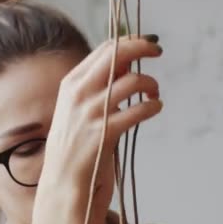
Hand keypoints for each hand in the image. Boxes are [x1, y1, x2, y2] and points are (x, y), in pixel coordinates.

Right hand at [30, 35, 162, 223]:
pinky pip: (137, 110)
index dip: (130, 41)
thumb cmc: (76, 144)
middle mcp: (78, 93)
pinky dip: (152, 107)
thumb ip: (101, 84)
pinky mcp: (104, 133)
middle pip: (116, 54)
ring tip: (155, 95)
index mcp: (72, 82)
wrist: (63, 183)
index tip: (147, 42)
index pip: (104, 48)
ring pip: (131, 81)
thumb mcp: (82, 108)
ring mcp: (90, 113)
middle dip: (142, 47)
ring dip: (151, 84)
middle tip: (158, 51)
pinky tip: (155, 108)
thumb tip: (128, 61)